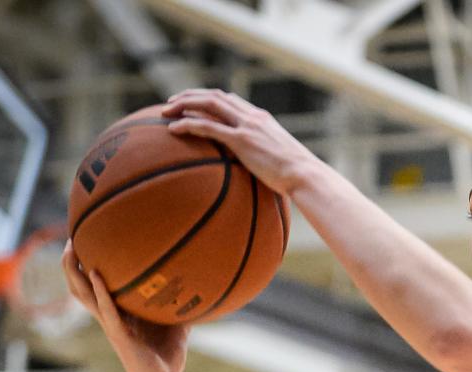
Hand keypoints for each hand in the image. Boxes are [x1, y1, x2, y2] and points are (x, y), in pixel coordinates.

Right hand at [62, 240, 188, 371]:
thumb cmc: (168, 355)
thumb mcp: (176, 323)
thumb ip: (182, 303)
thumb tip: (202, 283)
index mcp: (117, 313)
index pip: (94, 285)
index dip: (84, 265)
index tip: (85, 239)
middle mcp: (109, 317)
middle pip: (79, 286)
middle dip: (71, 263)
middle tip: (71, 237)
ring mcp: (111, 326)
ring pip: (84, 296)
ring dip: (76, 272)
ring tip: (73, 249)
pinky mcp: (119, 335)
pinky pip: (107, 310)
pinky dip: (101, 292)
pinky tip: (97, 274)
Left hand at [162, 89, 309, 195]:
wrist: (306, 175)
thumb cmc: (297, 175)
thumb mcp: (279, 160)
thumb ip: (265, 157)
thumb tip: (259, 172)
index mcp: (261, 119)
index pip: (230, 99)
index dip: (208, 98)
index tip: (192, 103)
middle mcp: (253, 117)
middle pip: (215, 96)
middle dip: (190, 96)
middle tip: (171, 103)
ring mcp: (247, 126)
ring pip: (209, 104)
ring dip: (184, 104)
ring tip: (165, 112)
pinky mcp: (242, 140)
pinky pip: (209, 127)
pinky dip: (189, 124)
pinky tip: (173, 129)